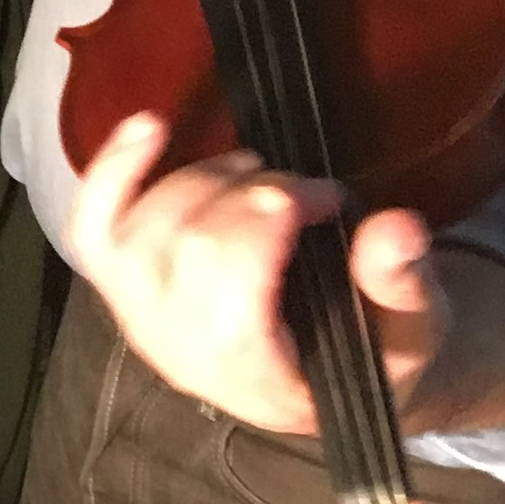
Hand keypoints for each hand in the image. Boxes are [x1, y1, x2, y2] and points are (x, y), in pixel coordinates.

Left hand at [60, 109, 445, 436]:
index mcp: (254, 378)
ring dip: (202, 180)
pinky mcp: (119, 285)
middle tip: (306, 190)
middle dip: (251, 195)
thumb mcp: (413, 332)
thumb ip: (404, 284)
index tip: (330, 198)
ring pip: (142, 229)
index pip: (231, 300)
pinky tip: (149, 125)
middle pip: (188, 249)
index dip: (275, 222)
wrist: (324, 377)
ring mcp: (140, 318)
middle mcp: (181, 354)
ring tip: (257, 175)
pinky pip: (91, 224)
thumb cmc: (369, 354)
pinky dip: (114, 170)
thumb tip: (396, 227)